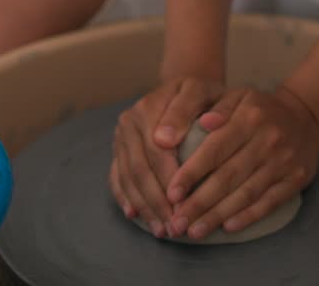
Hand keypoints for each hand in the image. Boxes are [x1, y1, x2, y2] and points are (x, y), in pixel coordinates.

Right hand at [109, 75, 224, 235]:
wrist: (183, 89)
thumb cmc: (200, 95)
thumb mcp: (202, 92)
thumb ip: (187, 109)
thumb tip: (167, 139)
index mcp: (149, 106)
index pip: (157, 150)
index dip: (169, 178)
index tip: (184, 204)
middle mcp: (129, 120)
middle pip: (140, 167)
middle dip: (157, 200)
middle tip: (174, 226)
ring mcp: (120, 136)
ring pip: (128, 176)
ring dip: (144, 206)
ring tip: (161, 229)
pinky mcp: (117, 149)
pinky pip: (116, 177)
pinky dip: (125, 198)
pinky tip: (136, 216)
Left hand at [164, 85, 318, 240]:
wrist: (305, 117)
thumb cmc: (261, 109)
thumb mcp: (239, 96)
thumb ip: (219, 107)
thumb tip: (203, 122)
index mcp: (249, 116)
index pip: (216, 148)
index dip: (192, 173)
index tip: (171, 193)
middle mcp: (267, 140)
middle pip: (228, 176)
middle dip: (200, 203)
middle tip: (177, 223)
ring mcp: (283, 161)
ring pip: (246, 193)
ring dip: (218, 215)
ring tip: (194, 232)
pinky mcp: (296, 179)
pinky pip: (269, 202)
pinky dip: (248, 217)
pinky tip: (228, 228)